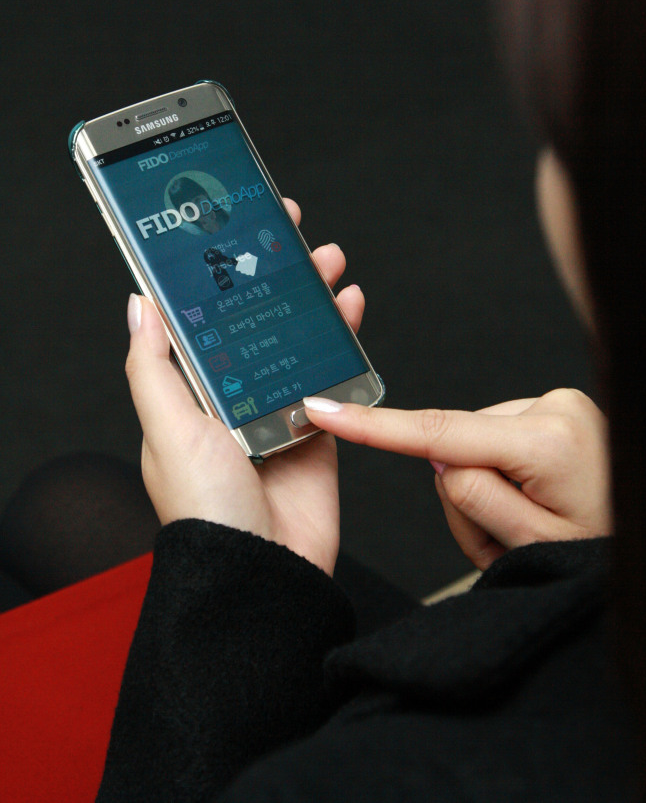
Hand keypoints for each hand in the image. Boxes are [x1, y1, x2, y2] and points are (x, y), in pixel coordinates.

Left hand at [124, 198, 363, 575]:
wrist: (262, 570)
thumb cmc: (206, 506)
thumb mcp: (167, 427)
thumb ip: (152, 366)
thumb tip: (140, 306)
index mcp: (191, 393)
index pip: (205, 318)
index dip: (220, 274)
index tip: (235, 233)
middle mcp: (233, 397)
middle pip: (256, 320)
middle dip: (274, 274)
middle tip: (290, 234)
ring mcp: (277, 410)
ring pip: (298, 338)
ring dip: (312, 296)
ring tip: (327, 261)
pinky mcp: (317, 428)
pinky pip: (332, 374)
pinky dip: (342, 339)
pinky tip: (349, 308)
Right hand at [303, 388, 611, 569]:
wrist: (639, 540)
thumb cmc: (597, 552)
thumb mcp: (529, 545)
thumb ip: (474, 496)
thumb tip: (440, 456)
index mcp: (547, 442)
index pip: (438, 433)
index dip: (374, 427)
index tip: (326, 411)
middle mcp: (552, 407)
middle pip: (455, 450)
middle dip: (470, 499)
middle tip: (510, 538)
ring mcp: (556, 403)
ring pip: (473, 446)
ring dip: (488, 490)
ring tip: (531, 521)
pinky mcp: (553, 409)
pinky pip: (495, 438)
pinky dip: (503, 473)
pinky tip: (537, 497)